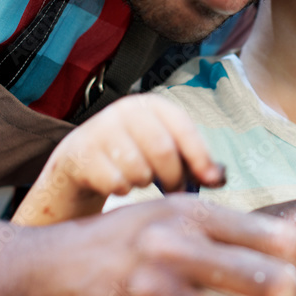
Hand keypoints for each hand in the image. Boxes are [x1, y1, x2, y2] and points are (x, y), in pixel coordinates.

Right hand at [14, 94, 225, 223]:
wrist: (77, 164)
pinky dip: (122, 191)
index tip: (211, 180)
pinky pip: (116, 183)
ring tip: (139, 179)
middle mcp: (124, 110)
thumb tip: (218, 178)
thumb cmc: (131, 157)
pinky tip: (116, 183)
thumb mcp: (160, 149)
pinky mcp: (80, 154)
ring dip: (145, 184)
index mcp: (151, 105)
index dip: (200, 155)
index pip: (183, 126)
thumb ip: (191, 160)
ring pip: (139, 170)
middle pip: (163, 150)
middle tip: (174, 189)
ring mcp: (100, 129)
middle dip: (174, 178)